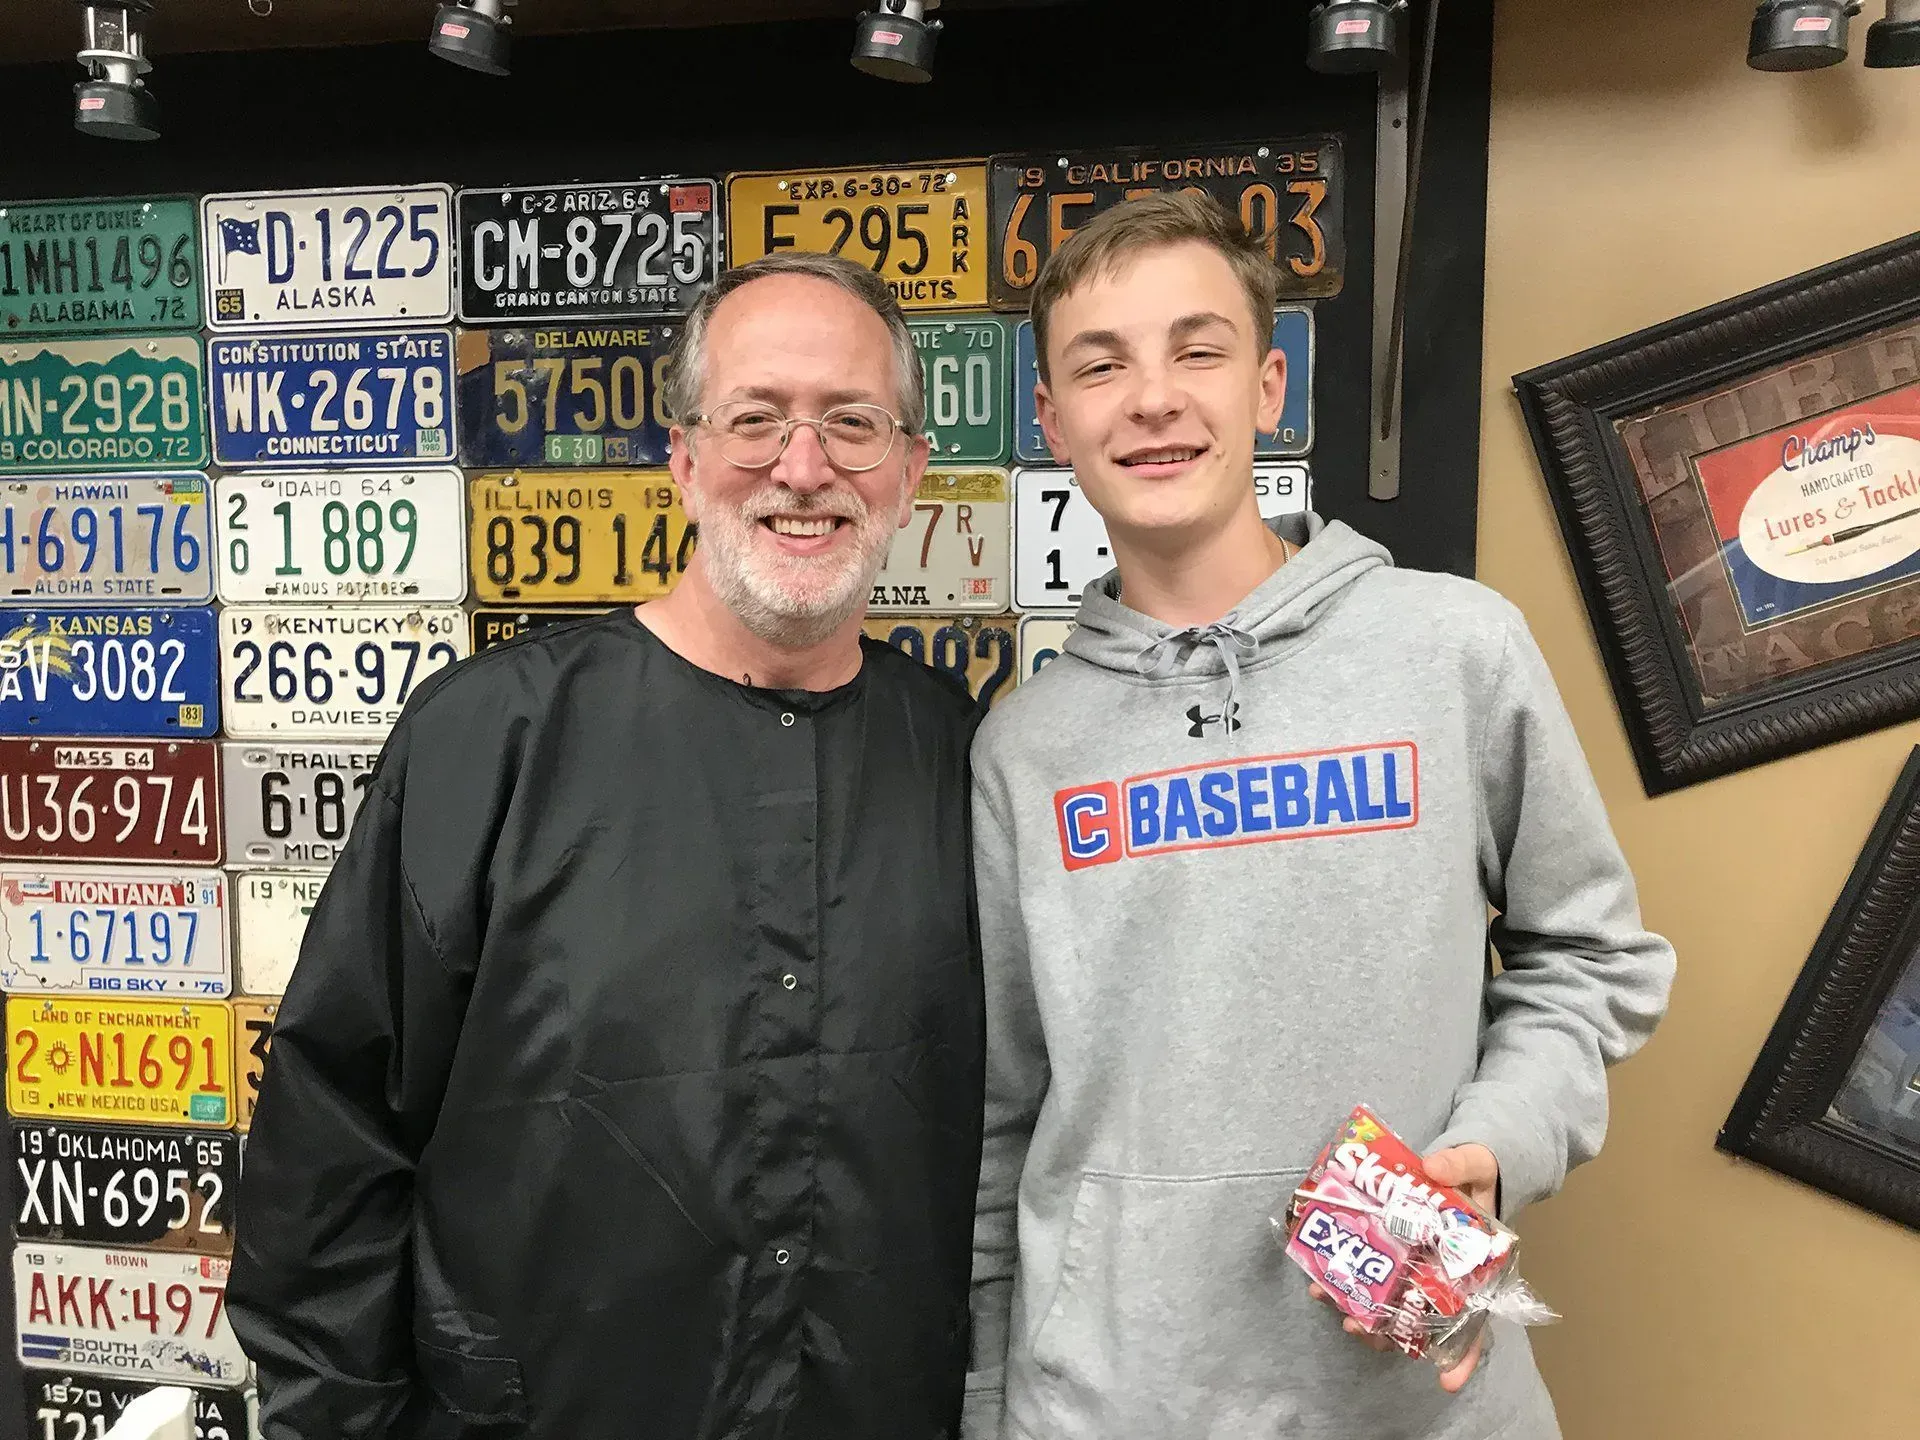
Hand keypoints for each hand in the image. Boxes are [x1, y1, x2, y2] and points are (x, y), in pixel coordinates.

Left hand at [1305, 1142, 1502, 1388]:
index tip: (1447, 1382)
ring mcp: (1414, 1268)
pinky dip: (1344, 1279)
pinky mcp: (1390, 1253)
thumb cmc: (1476, 1173)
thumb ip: (1460, 1166)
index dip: (1464, 1355)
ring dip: (1357, 1309)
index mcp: (1473, 1268)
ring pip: (1388, 1304)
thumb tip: (1434, 1167)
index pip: (1475, 1321)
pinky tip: (1317, 1277)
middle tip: (1355, 1326)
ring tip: (1325, 1296)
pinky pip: (1368, 1273)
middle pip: (1419, 1320)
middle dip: (1386, 1332)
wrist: (1458, 1163)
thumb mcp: (1474, 1164)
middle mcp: (1442, 1277)